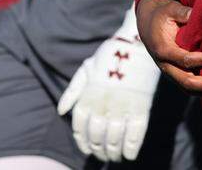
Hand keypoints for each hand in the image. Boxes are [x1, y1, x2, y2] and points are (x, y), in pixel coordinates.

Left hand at [56, 9, 160, 161]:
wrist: (135, 44)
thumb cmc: (109, 57)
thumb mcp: (86, 69)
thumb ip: (73, 91)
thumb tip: (61, 111)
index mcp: (88, 95)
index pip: (79, 127)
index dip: (82, 142)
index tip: (87, 150)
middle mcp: (103, 103)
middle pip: (96, 136)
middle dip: (98, 149)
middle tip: (102, 155)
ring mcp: (122, 107)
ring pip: (114, 139)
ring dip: (113, 152)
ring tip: (113, 156)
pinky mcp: (141, 108)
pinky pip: (134, 135)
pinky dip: (131, 148)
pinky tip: (129, 154)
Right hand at [135, 0, 201, 96]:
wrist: (149, 26)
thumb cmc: (162, 16)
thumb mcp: (170, 10)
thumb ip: (183, 13)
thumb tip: (198, 14)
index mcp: (162, 49)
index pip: (183, 59)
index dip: (201, 60)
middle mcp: (165, 65)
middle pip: (185, 80)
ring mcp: (170, 72)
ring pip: (187, 88)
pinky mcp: (175, 75)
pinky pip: (188, 88)